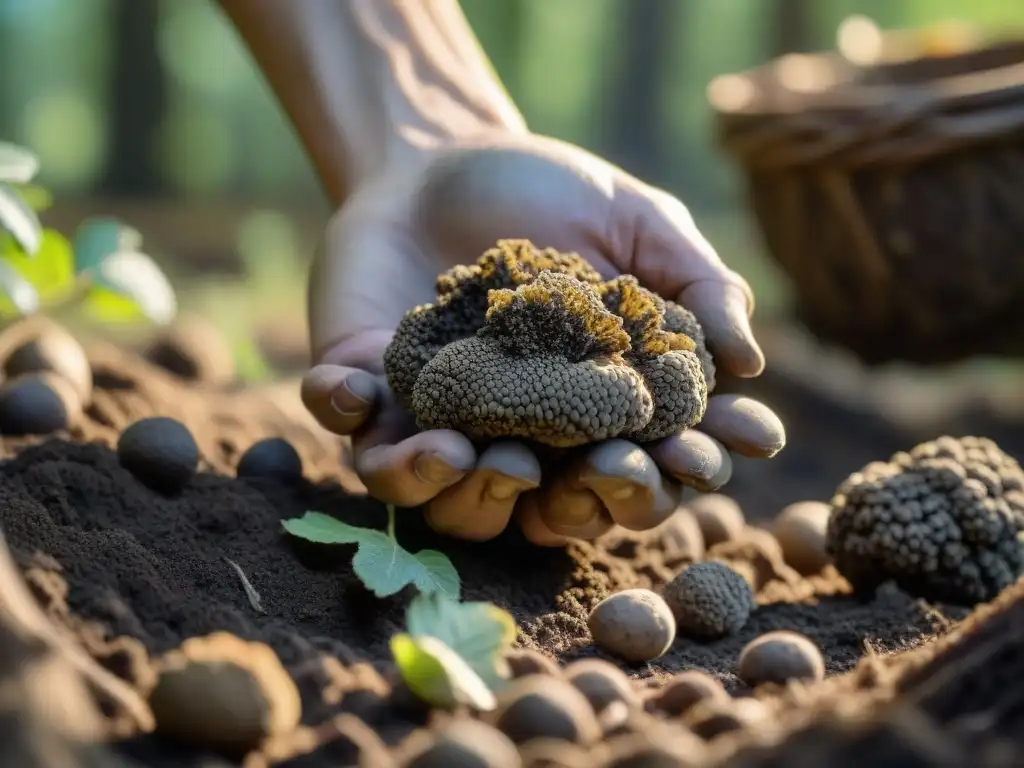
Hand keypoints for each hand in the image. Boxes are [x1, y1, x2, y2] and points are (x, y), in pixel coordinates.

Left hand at [301, 132, 784, 544]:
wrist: (441, 159)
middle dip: (586, 502)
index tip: (701, 454)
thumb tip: (752, 363)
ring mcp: (442, 427)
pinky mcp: (371, 403)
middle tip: (603, 463)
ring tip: (476, 453)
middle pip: (554, 513)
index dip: (675, 474)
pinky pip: (359, 446)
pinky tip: (361, 390)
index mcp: (591, 411)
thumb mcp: (638, 224)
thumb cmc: (552, 196)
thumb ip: (699, 287)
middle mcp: (521, 438)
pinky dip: (359, 433)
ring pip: (453, 507)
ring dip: (466, 496)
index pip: (642, 468)